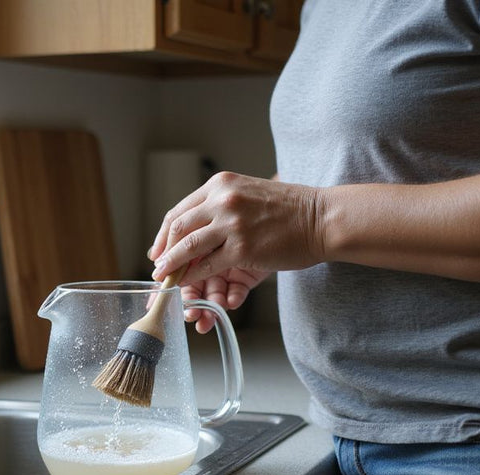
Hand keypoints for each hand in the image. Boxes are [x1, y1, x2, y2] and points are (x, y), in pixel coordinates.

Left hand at [146, 171, 320, 331]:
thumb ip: (221, 206)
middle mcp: (222, 200)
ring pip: (189, 248)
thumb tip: (194, 229)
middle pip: (178, 228)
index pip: (180, 210)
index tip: (158, 249)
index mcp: (220, 185)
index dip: (164, 234)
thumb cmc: (289, 210)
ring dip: (172, 266)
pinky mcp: (242, 249)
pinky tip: (189, 285)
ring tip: (164, 277)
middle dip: (163, 251)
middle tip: (157, 267)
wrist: (322, 218)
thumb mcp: (248, 194)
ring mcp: (231, 224)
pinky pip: (208, 266)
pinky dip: (195, 278)